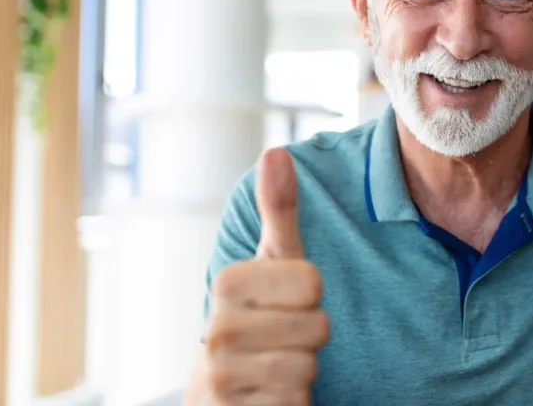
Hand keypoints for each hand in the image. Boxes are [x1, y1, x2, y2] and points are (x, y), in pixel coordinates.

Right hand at [203, 148, 328, 404]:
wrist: (222, 390)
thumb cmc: (259, 316)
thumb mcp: (274, 262)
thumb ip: (278, 211)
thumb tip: (275, 151)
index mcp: (226, 284)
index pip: (312, 283)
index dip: (311, 295)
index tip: (285, 301)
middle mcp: (215, 331)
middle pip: (317, 327)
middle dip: (310, 335)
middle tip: (283, 336)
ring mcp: (220, 379)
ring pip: (308, 369)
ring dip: (304, 370)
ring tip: (276, 363)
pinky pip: (296, 403)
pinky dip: (294, 401)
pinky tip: (269, 394)